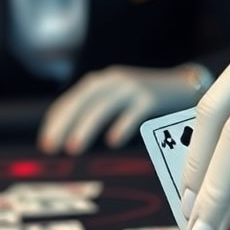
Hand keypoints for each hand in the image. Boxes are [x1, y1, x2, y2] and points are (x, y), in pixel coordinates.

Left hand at [38, 63, 209, 154]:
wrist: (185, 85)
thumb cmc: (145, 99)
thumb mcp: (116, 100)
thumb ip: (95, 112)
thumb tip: (66, 136)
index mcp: (100, 82)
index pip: (69, 101)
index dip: (54, 122)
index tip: (45, 144)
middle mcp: (112, 81)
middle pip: (81, 102)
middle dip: (62, 125)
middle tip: (50, 148)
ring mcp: (132, 88)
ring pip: (102, 106)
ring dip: (85, 127)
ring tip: (72, 148)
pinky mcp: (152, 97)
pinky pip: (133, 112)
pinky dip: (121, 125)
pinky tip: (112, 142)